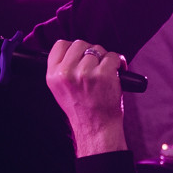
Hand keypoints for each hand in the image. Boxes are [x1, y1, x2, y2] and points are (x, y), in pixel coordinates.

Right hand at [46, 39, 127, 156]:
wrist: (96, 128)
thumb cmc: (82, 109)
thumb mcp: (60, 90)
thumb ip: (63, 69)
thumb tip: (74, 50)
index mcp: (53, 75)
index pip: (60, 45)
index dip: (73, 48)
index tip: (81, 56)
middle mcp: (67, 73)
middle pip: (80, 44)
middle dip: (90, 52)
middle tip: (95, 66)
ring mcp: (85, 73)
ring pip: (97, 49)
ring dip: (104, 58)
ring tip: (105, 74)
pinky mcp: (103, 74)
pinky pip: (113, 56)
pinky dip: (119, 63)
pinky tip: (117, 72)